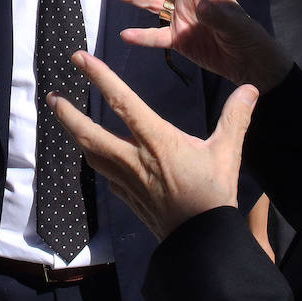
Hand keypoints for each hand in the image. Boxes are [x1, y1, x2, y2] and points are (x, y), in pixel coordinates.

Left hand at [50, 49, 258, 239]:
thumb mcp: (227, 153)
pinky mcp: (126, 197)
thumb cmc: (214, 196)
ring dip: (74, 134)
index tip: (79, 58)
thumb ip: (235, 118)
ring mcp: (126, 180)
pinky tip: (93, 153)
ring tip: (63, 118)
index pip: (122, 102)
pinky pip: (103, 173)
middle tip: (50, 96)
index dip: (99, 77)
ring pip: (91, 153)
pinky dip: (93, 157)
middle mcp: (134, 159)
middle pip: (89, 133)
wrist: (202, 242)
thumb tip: (251, 89)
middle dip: (67, 113)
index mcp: (157, 142)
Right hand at [111, 0, 290, 90]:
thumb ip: (219, 14)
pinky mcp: (177, 39)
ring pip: (152, 3)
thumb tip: (199, 4)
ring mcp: (181, 18)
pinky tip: (125, 34)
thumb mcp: (237, 25)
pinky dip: (141, 36)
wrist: (247, 65)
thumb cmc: (248, 38)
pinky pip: (155, 36)